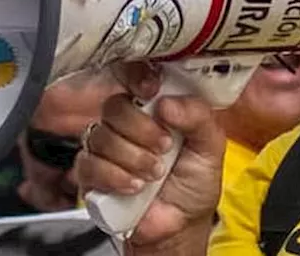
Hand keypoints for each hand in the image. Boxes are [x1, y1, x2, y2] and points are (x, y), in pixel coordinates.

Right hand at [75, 63, 225, 246]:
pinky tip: (134, 187)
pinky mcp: (91, 174)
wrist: (181, 224)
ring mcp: (106, 147)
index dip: (136, 75)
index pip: (134, 75)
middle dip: (141, 129)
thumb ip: (198, 117)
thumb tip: (168, 102)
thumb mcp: (210, 146)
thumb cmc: (194, 182)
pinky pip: (89, 165)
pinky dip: (114, 176)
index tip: (151, 89)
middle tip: (164, 148)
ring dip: (132, 157)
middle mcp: (127, 122)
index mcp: (155, 107)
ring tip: (154, 174)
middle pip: (115, 106)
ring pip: (101, 135)